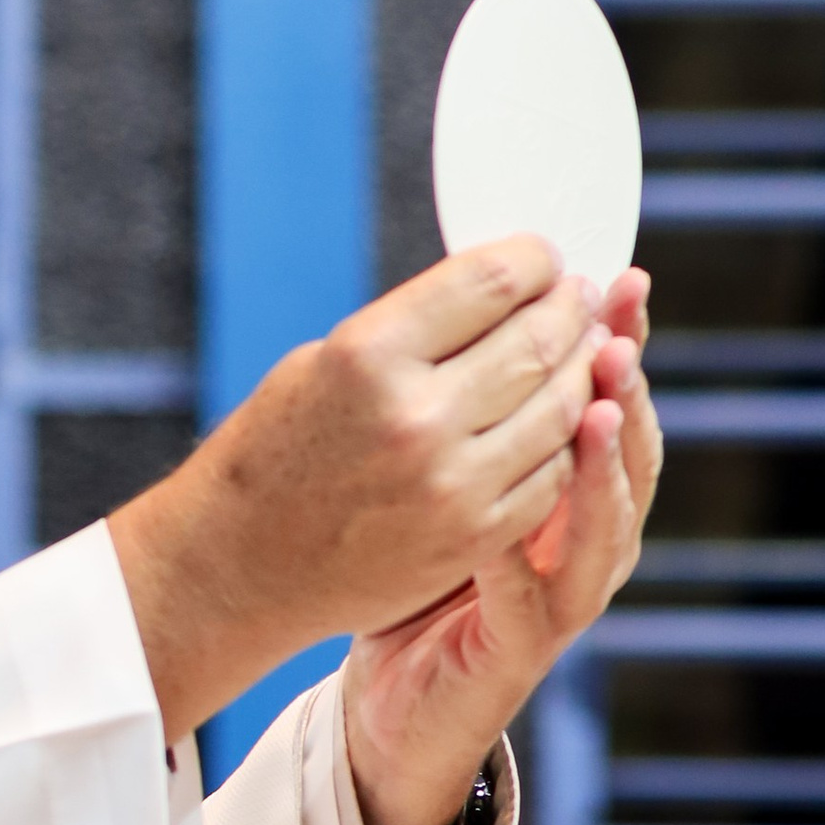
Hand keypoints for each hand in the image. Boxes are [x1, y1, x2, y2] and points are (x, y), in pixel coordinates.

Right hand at [108, 238, 614, 744]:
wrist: (242, 564)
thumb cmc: (278, 450)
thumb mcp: (325, 361)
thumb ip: (416, 328)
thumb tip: (506, 293)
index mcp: (370, 355)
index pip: (492, 281)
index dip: (534, 260)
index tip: (544, 259)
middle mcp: (416, 417)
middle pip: (536, 341)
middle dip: (569, 310)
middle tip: (576, 299)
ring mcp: (451, 485)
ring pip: (561, 408)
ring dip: (582, 371)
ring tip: (582, 351)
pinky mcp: (472, 537)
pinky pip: (552, 475)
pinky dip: (566, 440)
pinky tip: (561, 419)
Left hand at [343, 271, 661, 824]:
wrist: (393, 700)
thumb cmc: (414, 572)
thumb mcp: (446, 476)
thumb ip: (473, 407)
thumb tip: (479, 300)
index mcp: (574, 491)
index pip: (615, 404)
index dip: (622, 345)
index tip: (616, 281)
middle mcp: (586, 541)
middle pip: (630, 457)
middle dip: (626, 389)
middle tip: (614, 330)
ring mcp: (563, 599)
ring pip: (606, 526)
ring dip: (602, 466)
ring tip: (596, 407)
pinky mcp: (523, 646)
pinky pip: (527, 594)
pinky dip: (517, 552)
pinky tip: (503, 512)